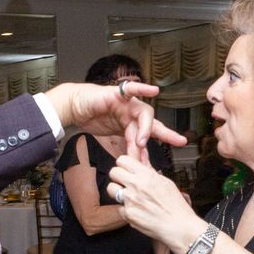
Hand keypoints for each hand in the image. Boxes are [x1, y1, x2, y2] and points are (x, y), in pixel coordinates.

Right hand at [46, 80, 187, 155]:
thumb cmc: (92, 117)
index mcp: (133, 123)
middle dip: (167, 133)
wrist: (74, 106)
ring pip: (143, 113)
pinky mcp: (117, 94)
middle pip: (153, 124)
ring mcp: (127, 102)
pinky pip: (131, 89)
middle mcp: (133, 112)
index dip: (155, 150)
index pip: (149, 136)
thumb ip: (126, 146)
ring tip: (141, 141)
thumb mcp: (113, 137)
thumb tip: (135, 163)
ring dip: (144, 128)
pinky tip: (154, 91)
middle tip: (180, 141)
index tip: (163, 160)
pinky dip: (142, 89)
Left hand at [107, 154, 204, 252]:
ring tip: (129, 196)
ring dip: (117, 191)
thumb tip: (142, 153)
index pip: (122, 160)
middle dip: (118, 176)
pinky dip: (126, 210)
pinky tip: (137, 211)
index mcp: (146, 175)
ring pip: (111, 189)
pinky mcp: (128, 214)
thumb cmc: (175, 205)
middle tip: (126, 182)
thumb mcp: (164, 182)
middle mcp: (136, 186)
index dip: (124, 164)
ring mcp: (130, 200)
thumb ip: (149, 168)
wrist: (178, 227)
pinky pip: (118, 207)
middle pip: (113, 172)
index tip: (127, 169)